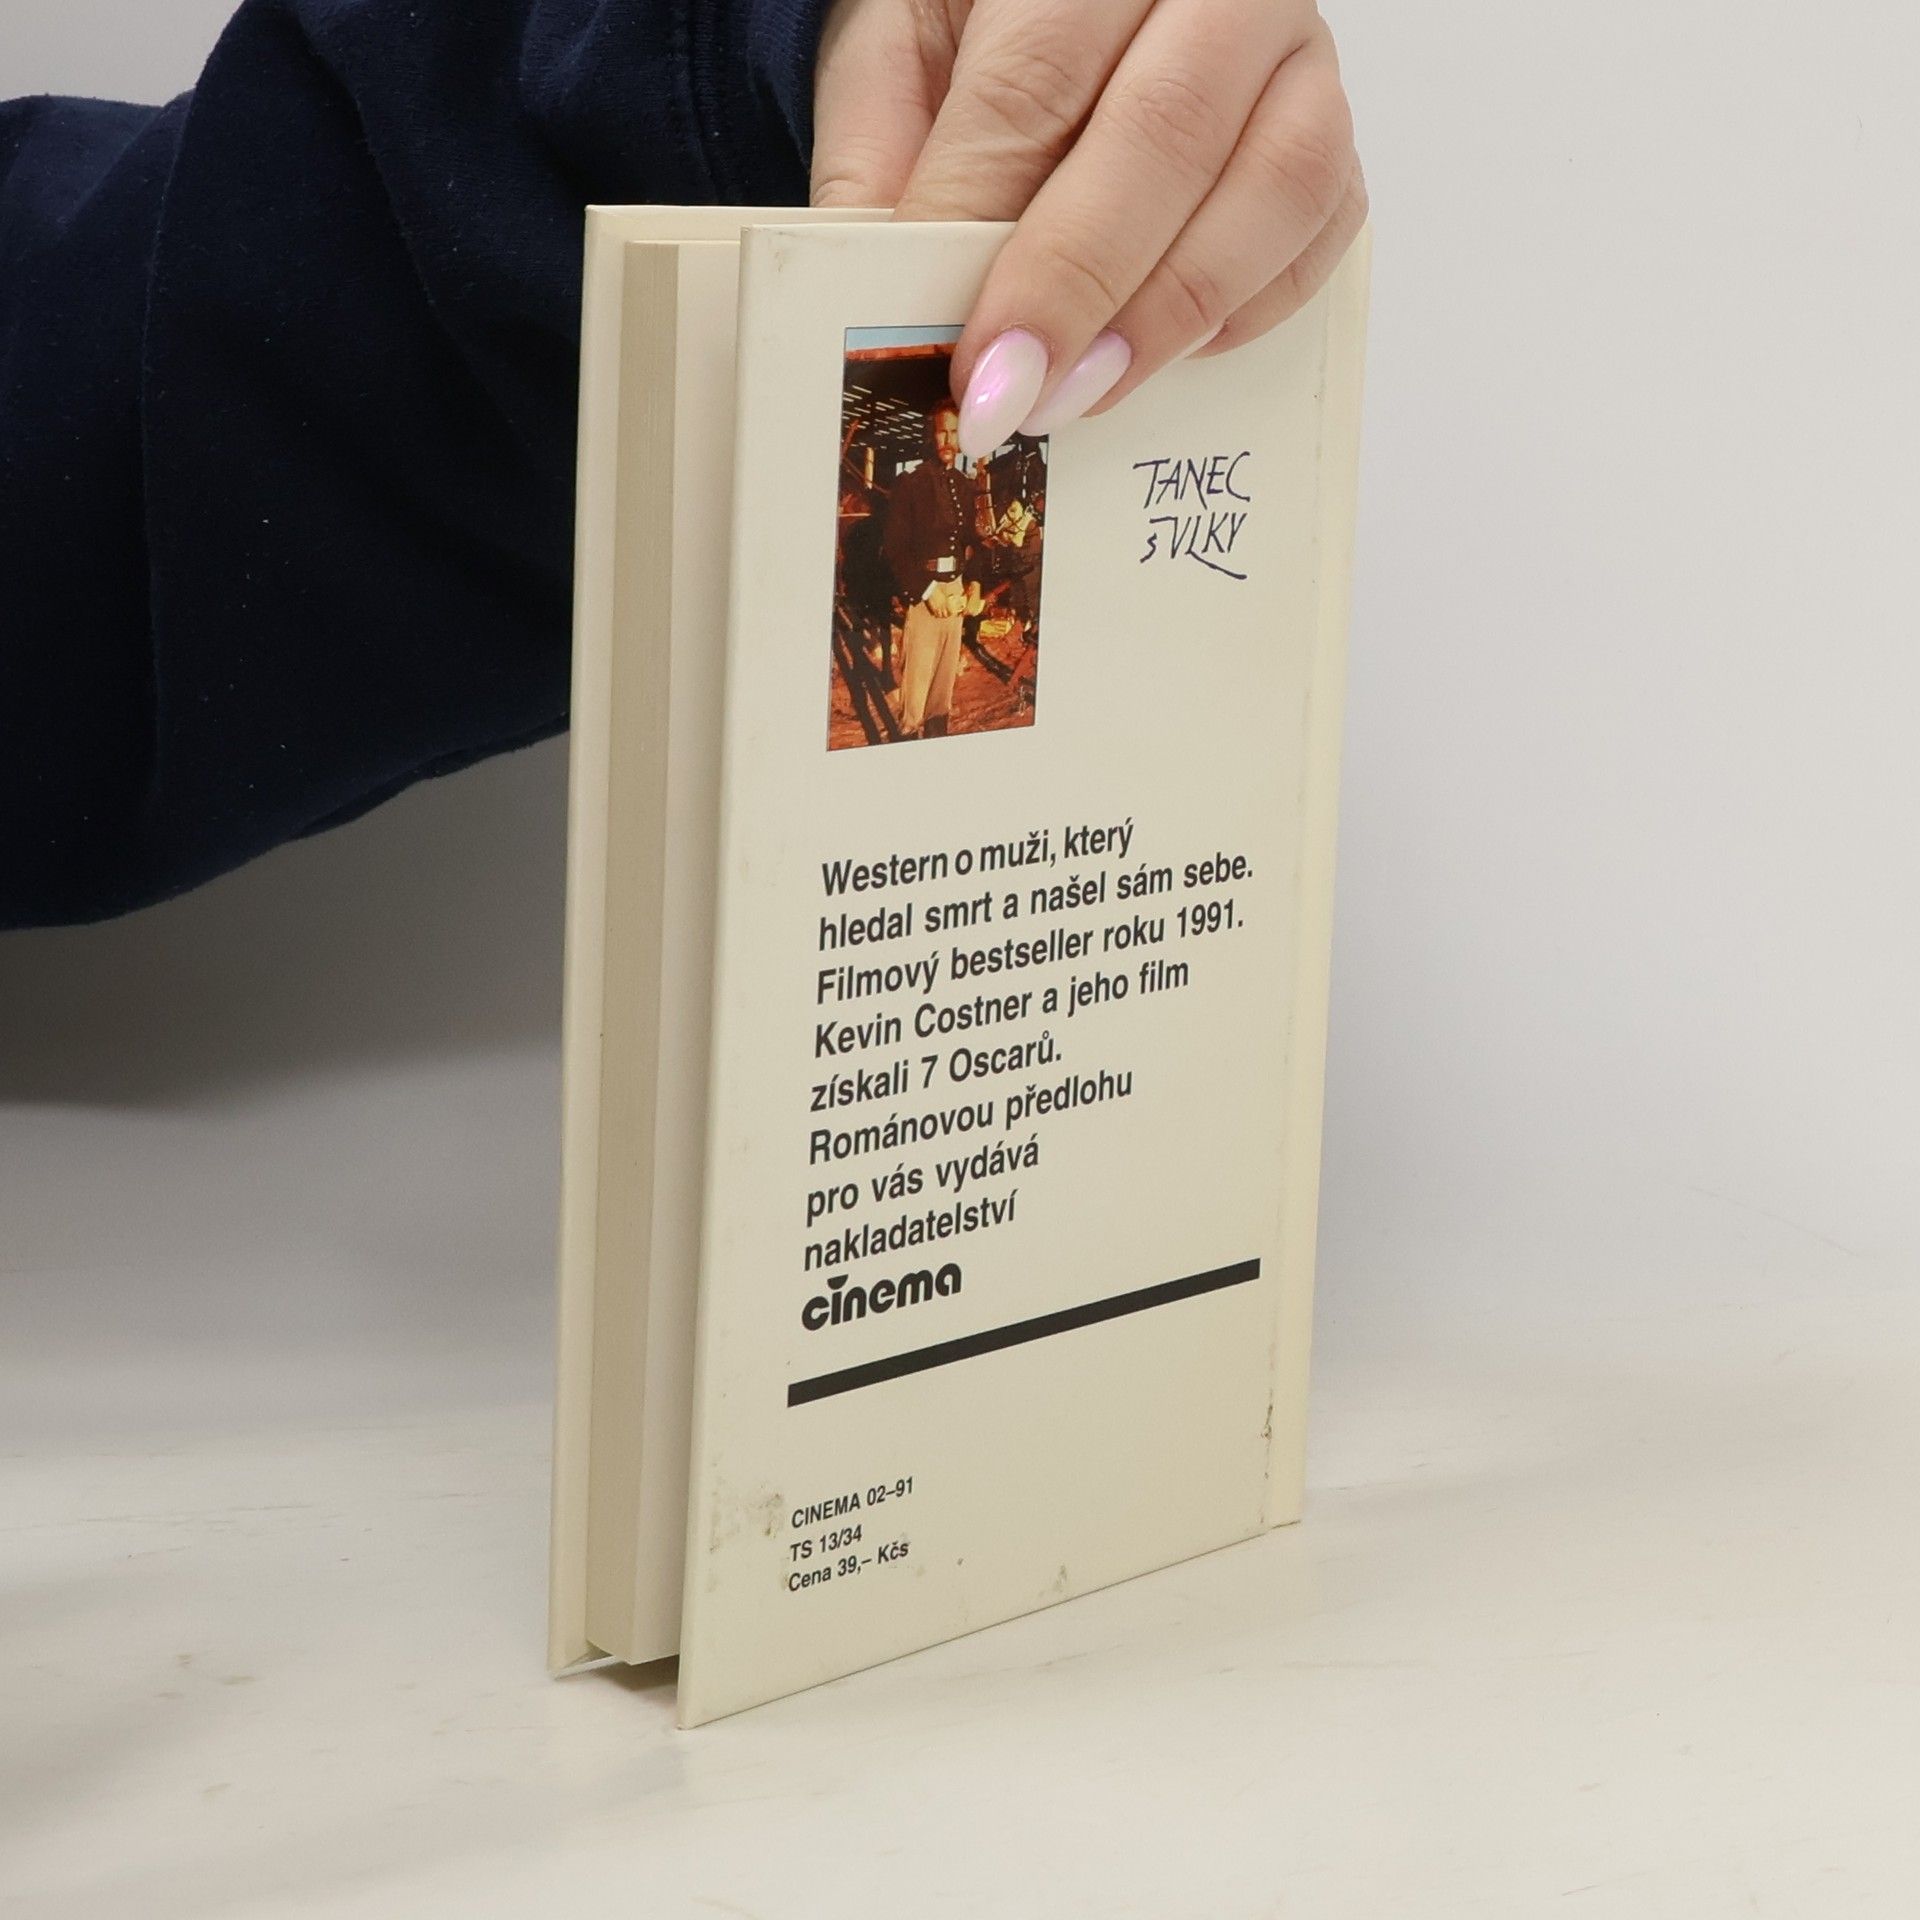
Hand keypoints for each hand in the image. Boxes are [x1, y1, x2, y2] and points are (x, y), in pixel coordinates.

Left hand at [812, 0, 1365, 457]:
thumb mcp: (894, 59)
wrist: (1058, 2)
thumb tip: (888, 311)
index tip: (961, 342)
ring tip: (1083, 392)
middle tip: (1021, 393)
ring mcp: (1294, 55)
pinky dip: (1243, 312)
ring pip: (1277, 184)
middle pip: (1167, 133)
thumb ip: (881, 166)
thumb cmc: (975, 29)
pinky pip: (1321, 235)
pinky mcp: (1334, 135)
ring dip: (1171, 312)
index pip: (1036, 81)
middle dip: (1082, 286)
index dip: (990, 223)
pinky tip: (1159, 356)